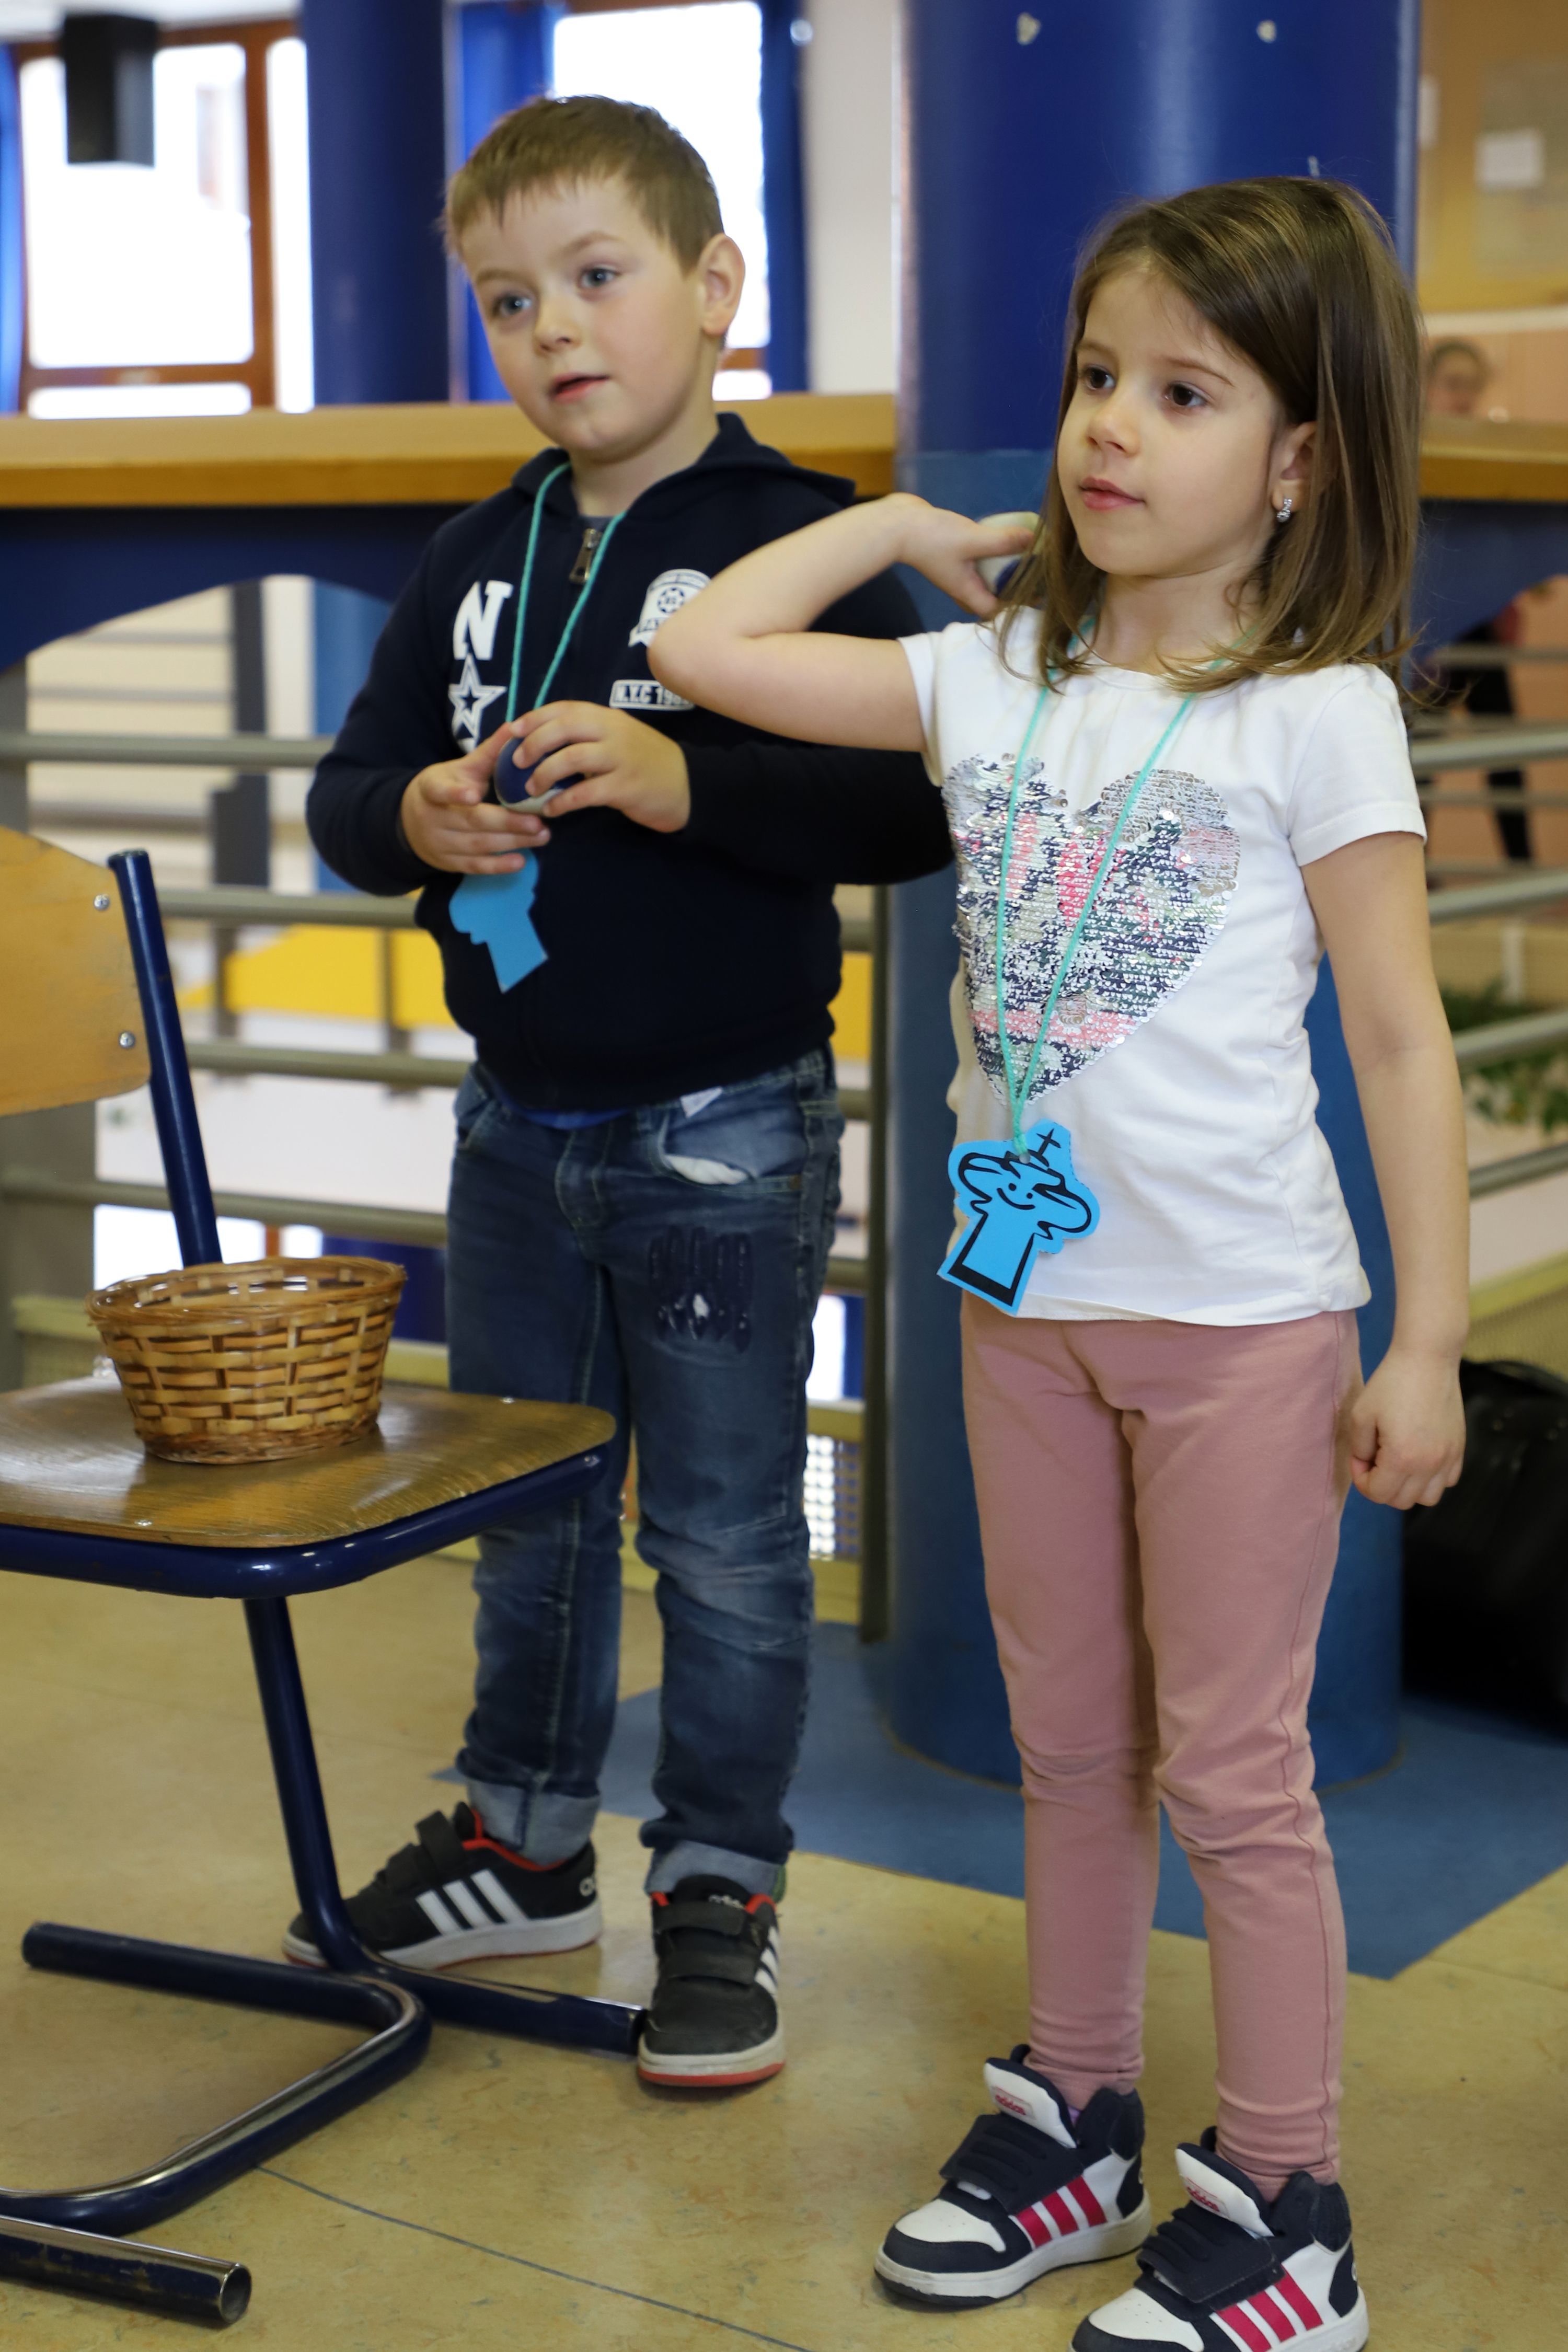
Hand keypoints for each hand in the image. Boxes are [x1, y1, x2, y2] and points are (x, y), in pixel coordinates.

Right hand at [399, 722, 549, 873]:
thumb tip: (517, 726)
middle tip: (538, 823)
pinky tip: (520, 861)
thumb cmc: (445, 788)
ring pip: (477, 845)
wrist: (411, 822)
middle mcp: (432, 817)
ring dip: (511, 842)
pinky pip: (474, 866)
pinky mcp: (449, 863)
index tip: (474, 794)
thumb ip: (489, 751)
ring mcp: (440, 843)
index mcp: (431, 788)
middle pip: (471, 821)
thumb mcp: (460, 768)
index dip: (455, 793)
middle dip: (506, 823)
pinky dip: (498, 866)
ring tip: (541, 836)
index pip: (440, 790)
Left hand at [505, 702, 690, 834]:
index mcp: (607, 718)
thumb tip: (542, 740)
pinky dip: (563, 802)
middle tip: (518, 763)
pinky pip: (585, 793)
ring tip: (531, 790)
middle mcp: (613, 732)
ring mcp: (620, 759)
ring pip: (571, 758)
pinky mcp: (626, 787)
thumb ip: (588, 735)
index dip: (534, 718)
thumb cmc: (644, 762)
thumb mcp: (618, 738)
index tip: (512, 731)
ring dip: (544, 774)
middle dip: (534, 744)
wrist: (687, 785)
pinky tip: (552, 810)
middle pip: (563, 729)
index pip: (564, 709)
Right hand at [889, 495, 1035, 617]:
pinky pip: (979, 560)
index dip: (1017, 608)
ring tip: (1028, 558)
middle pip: (993, 596)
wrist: (898, 523)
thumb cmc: (932, 538)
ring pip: (987, 577)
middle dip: (1014, 589)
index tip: (1039, 596)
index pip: (996, 611)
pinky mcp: (955, 554)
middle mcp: (963, 585)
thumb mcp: (972, 540)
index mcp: (966, 591)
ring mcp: (957, 570)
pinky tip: (1006, 540)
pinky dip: (993, 554)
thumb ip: (1003, 542)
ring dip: (1005, 569)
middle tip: (1038, 577)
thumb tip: (1033, 540)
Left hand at [1348, 1348, 1465, 1509]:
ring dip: (1408, 1487)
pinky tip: (1419, 1456)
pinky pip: (1447, 1481)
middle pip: (1402, 1501)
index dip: (1362, 1480)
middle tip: (1375, 1457)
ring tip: (1397, 1462)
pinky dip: (1431, 1478)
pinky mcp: (1459, 1448)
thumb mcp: (1361, 1415)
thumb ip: (1359, 1449)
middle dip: (1382, 1485)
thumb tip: (1365, 1466)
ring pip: (1428, 1497)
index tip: (1360, 1457)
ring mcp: (1448, 1458)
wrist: (1427, 1359)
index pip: (1378, 1494)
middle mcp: (1429, 1465)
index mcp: (1402, 1459)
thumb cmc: (1391, 1383)